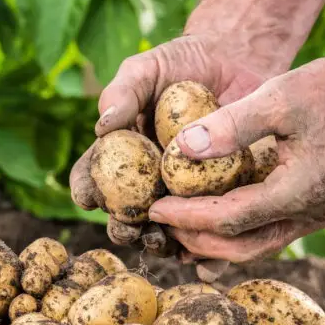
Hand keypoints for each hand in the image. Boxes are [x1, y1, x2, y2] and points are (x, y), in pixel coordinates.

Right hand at [70, 34, 273, 274]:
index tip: (89, 197)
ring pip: (166, 231)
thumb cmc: (181, 63)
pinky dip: (210, 255)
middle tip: (129, 228)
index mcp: (120, 156)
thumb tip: (102, 126)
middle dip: (123, 229)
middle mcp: (147, 182)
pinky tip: (208, 264)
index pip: (92, 178)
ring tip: (167, 243)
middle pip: (125, 216)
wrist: (238, 60)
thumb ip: (123, 92)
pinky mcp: (221, 199)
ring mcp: (184, 195)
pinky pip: (212, 232)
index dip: (86, 191)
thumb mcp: (147, 68)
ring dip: (162, 244)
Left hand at [148, 54, 324, 262]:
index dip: (187, 217)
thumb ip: (232, 124)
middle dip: (195, 239)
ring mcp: (318, 216)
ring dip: (215, 243)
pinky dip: (238, 233)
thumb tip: (182, 149)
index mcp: (300, 190)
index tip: (153, 208)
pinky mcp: (320, 209)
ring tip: (178, 230)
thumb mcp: (282, 95)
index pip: (229, 219)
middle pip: (240, 247)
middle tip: (160, 223)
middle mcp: (311, 214)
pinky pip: (271, 233)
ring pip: (257, 247)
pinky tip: (214, 226)